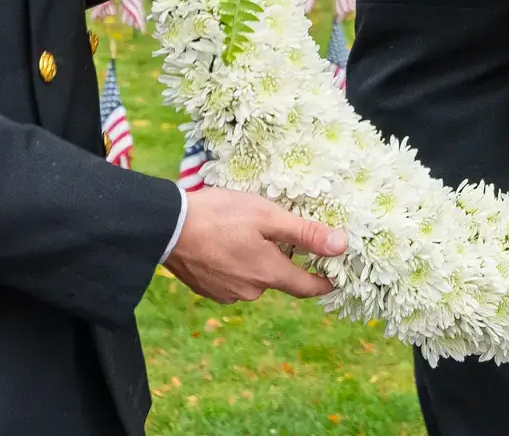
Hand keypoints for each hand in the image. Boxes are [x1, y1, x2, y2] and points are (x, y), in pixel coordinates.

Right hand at [164, 187, 347, 303]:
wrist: (167, 227)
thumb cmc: (220, 216)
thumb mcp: (268, 216)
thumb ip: (306, 233)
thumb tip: (342, 246)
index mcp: (270, 274)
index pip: (308, 288)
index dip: (324, 282)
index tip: (334, 276)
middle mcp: (251, 291)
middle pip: (277, 278)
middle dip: (280, 258)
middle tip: (271, 230)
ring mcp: (226, 294)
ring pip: (253, 278)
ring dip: (253, 260)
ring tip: (240, 233)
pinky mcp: (207, 289)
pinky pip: (231, 279)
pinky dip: (233, 264)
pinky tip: (221, 244)